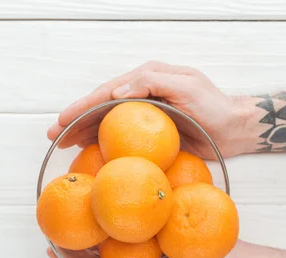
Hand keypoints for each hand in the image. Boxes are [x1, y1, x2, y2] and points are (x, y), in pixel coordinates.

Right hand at [46, 61, 249, 158]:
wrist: (232, 128)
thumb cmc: (213, 106)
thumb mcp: (186, 87)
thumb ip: (153, 83)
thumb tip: (116, 92)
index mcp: (146, 79)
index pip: (107, 92)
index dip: (82, 106)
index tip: (63, 120)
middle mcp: (141, 94)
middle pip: (101, 106)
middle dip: (75, 119)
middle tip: (53, 135)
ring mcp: (144, 114)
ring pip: (106, 121)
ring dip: (84, 131)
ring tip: (63, 143)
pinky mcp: (150, 132)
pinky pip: (120, 136)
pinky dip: (101, 141)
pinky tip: (87, 150)